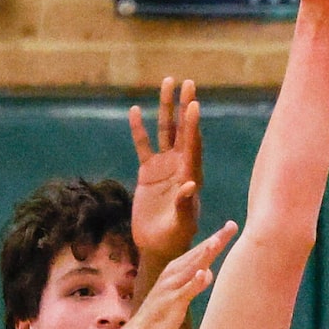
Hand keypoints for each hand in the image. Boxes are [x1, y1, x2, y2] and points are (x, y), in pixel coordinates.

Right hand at [114, 223, 235, 328]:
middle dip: (215, 240)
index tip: (231, 225)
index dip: (216, 239)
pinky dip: (194, 282)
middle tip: (232, 225)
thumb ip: (194, 282)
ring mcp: (172, 287)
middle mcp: (173, 273)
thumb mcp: (181, 294)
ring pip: (192, 267)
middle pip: (198, 254)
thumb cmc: (161, 314)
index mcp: (175, 269)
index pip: (199, 251)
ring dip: (204, 254)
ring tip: (217, 241)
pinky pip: (185, 291)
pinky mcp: (172, 302)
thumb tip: (207, 272)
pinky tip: (203, 273)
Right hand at [128, 77, 201, 262]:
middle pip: (182, 130)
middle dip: (184, 106)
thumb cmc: (175, 238)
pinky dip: (139, 129)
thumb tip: (189, 186)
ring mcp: (164, 166)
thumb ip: (185, 206)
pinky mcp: (148, 172)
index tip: (194, 103)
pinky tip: (135, 111)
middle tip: (186, 82)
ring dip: (165, 108)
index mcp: (191, 175)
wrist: (158, 245)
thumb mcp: (182, 225)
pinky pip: (143, 145)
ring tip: (167, 83)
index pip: (193, 145)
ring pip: (164, 131)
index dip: (193, 125)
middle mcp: (180, 165)